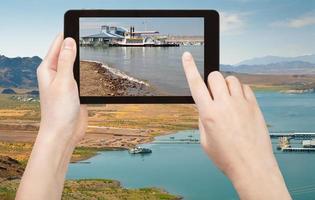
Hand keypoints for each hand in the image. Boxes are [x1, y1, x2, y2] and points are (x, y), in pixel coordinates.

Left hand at [37, 34, 86, 145]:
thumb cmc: (59, 111)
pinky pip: (82, 76)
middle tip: (92, 38)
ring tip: (95, 50)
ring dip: (84, 59)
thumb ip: (66, 60)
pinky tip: (96, 69)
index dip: (68, 34)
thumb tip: (68, 41)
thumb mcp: (64, 82)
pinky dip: (88, 71)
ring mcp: (66, 82)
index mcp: (48, 69)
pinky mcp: (75, 91)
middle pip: (67, 53)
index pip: (57, 44)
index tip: (80, 26)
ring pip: (76, 64)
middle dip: (78, 45)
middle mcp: (56, 74)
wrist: (64, 133)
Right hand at [182, 52, 290, 199]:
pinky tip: (239, 103)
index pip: (195, 84)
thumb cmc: (227, 157)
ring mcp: (241, 104)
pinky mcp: (254, 106)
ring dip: (226, 86)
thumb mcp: (205, 141)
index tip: (186, 56)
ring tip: (228, 100)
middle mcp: (224, 105)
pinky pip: (245, 87)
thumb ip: (202, 119)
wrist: (252, 166)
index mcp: (208, 114)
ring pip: (231, 79)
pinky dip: (240, 91)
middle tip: (214, 93)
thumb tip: (205, 106)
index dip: (189, 68)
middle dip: (211, 81)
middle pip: (215, 76)